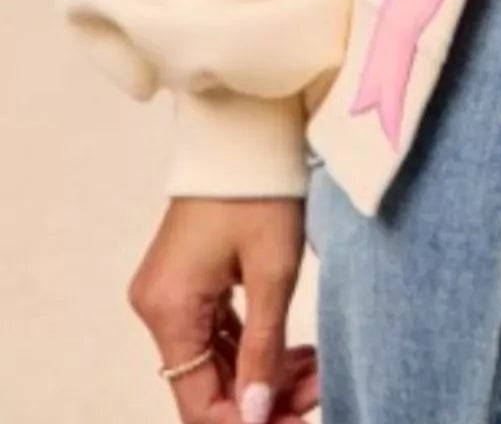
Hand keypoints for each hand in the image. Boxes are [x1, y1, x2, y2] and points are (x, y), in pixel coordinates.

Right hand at [128, 198, 317, 421]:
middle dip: (262, 399)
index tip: (298, 420)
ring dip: (262, 375)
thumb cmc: (262, 189)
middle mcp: (157, 307)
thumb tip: (254, 415)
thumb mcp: (274, 270)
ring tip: (318, 374)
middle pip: (205, 385)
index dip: (246, 422)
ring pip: (213, 362)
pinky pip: (214, 334)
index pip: (197, 402)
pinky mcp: (185, 282)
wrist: (245, 129)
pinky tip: (294, 355)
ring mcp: (168, 294)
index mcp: (169, 309)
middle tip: (319, 395)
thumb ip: (263, 348)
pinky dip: (251, 347)